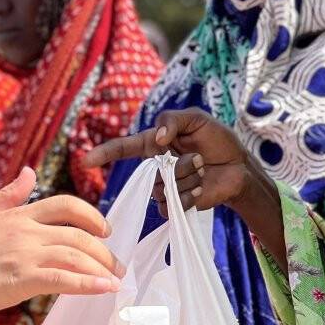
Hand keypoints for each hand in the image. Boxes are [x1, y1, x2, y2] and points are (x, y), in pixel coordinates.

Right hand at [0, 168, 124, 324]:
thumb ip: (10, 195)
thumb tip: (29, 171)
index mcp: (20, 215)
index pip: (66, 205)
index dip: (92, 216)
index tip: (105, 230)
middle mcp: (27, 231)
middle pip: (79, 235)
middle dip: (104, 251)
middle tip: (116, 265)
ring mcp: (26, 254)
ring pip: (76, 256)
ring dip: (102, 269)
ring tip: (115, 281)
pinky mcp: (23, 279)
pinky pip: (64, 280)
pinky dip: (89, 285)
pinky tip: (105, 290)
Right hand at [84, 108, 287, 271]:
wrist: (238, 167)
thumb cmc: (217, 140)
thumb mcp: (196, 118)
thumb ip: (172, 119)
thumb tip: (157, 137)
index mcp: (154, 144)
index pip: (123, 148)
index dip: (104, 154)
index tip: (86, 161)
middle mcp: (155, 167)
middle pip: (152, 171)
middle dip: (180, 164)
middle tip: (200, 157)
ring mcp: (164, 187)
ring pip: (163, 188)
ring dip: (189, 178)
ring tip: (203, 170)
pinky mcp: (176, 205)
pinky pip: (171, 204)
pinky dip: (190, 194)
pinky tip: (202, 187)